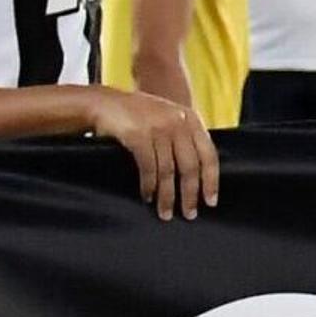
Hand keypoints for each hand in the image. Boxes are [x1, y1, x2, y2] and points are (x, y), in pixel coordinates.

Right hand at [86, 86, 218, 218]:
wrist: (104, 102)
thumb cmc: (137, 115)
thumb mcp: (168, 118)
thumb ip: (184, 137)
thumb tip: (198, 173)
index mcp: (191, 119)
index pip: (209, 155)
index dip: (211, 181)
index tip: (211, 201)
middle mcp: (178, 122)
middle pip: (191, 166)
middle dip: (190, 194)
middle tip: (189, 214)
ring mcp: (159, 127)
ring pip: (169, 171)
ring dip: (167, 196)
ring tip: (165, 213)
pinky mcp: (138, 135)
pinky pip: (149, 168)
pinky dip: (149, 186)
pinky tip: (148, 197)